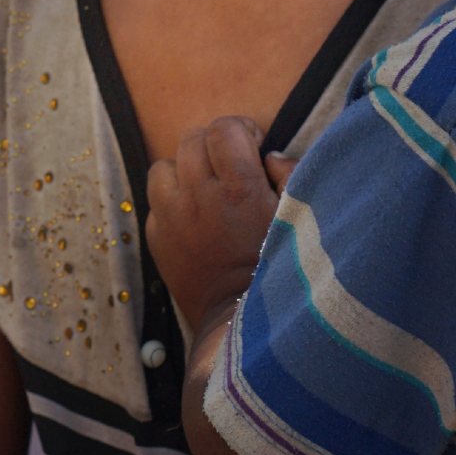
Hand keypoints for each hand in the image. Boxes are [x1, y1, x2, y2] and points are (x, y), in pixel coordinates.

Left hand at [143, 117, 290, 336]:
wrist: (242, 325)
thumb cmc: (280, 271)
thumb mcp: (299, 220)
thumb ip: (290, 176)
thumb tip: (269, 156)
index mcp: (238, 189)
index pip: (224, 129)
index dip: (240, 130)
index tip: (251, 148)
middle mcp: (198, 197)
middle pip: (192, 140)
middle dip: (213, 145)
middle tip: (231, 166)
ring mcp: (171, 218)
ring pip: (164, 166)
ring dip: (185, 170)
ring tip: (206, 189)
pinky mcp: (157, 239)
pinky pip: (155, 201)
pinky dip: (172, 202)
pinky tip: (194, 219)